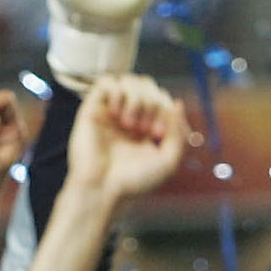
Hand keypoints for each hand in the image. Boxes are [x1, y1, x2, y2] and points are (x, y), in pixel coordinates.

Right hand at [65, 75, 182, 202]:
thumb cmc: (132, 182)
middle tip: (146, 129)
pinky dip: (117, 92)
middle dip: (153, 102)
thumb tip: (177, 103)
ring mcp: (110, 111)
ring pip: (129, 79)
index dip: (165, 108)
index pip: (160, 97)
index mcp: (145, 126)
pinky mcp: (92, 109)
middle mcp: (127, 116)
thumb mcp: (167, 161)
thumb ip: (178, 133)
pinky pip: (106, 82)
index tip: (159, 134)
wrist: (102, 191)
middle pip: (147, 85)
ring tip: (130, 123)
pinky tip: (117, 112)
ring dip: (137, 97)